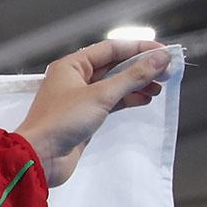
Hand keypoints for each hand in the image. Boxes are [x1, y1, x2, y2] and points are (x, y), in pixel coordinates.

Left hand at [12, 38, 168, 187]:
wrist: (40, 158)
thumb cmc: (62, 122)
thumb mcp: (101, 95)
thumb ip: (133, 76)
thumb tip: (160, 59)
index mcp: (72, 65)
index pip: (112, 48)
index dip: (139, 48)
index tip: (164, 52)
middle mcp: (74, 79)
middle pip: (115, 66)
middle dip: (141, 68)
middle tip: (166, 72)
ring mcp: (79, 99)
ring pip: (115, 85)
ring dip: (137, 85)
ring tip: (158, 88)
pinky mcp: (84, 117)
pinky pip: (111, 102)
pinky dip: (128, 99)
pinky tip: (145, 99)